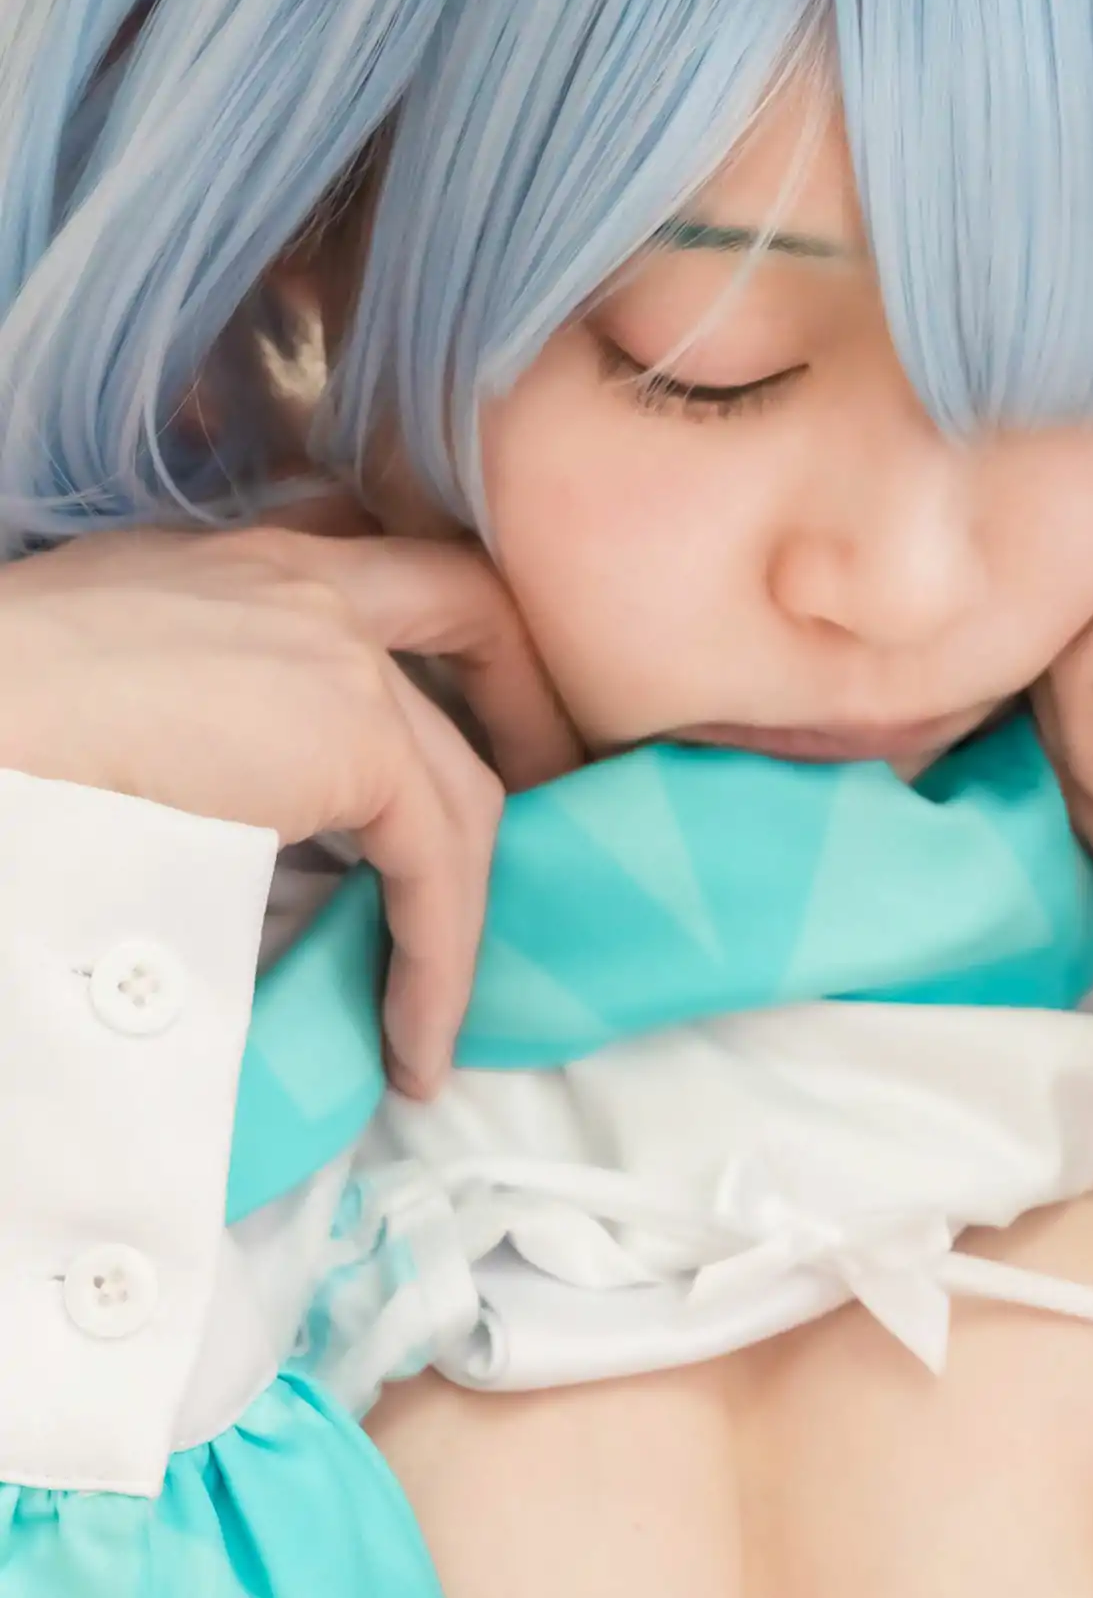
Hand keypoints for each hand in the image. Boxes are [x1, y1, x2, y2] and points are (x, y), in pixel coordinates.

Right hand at [0, 525, 582, 1095]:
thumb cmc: (4, 718)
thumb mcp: (107, 670)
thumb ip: (190, 693)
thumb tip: (214, 784)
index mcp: (236, 556)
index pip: (373, 560)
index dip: (434, 626)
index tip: (458, 701)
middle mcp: (302, 575)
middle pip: (469, 612)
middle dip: (522, 705)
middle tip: (534, 797)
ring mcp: (338, 649)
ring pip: (460, 782)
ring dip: (465, 906)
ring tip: (440, 1007)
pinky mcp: (354, 737)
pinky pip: (439, 865)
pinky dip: (439, 962)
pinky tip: (413, 1040)